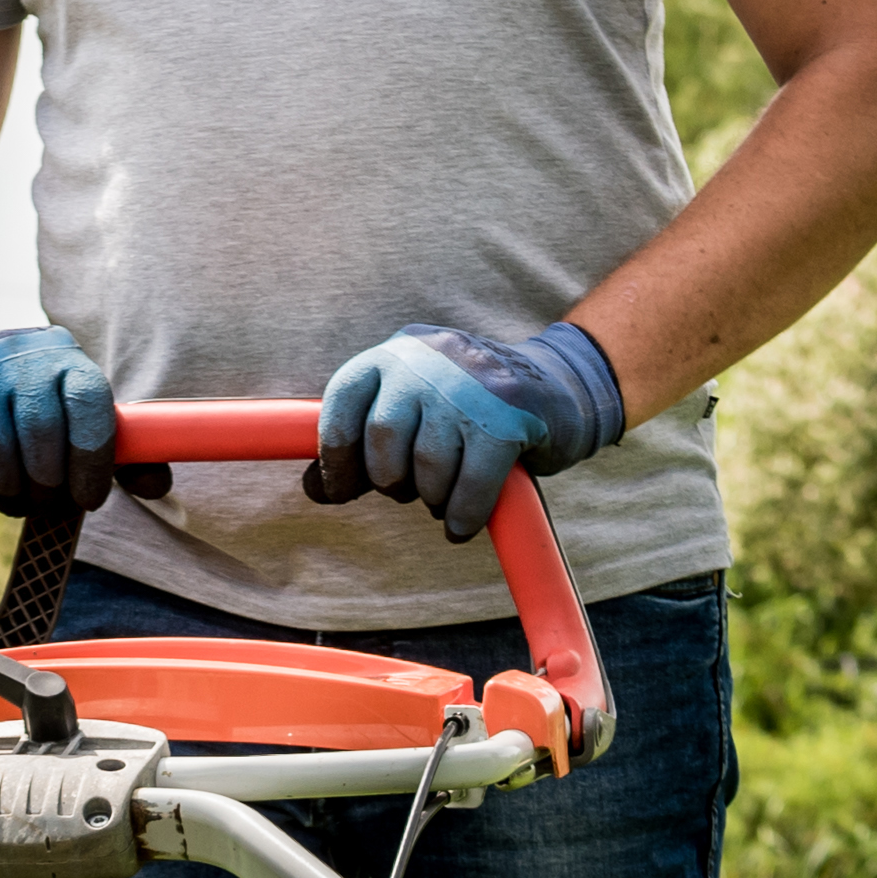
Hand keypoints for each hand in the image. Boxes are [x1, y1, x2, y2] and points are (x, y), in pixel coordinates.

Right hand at [0, 325, 125, 515]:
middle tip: (42, 503)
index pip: (89, 405)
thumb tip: (159, 486)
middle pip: (42, 436)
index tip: (87, 499)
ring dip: (8, 494)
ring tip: (12, 498)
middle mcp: (22, 354)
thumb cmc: (22, 408)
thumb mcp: (72, 420)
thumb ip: (117, 454)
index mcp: (66, 359)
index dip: (93, 462)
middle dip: (45, 487)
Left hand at [307, 322, 624, 542]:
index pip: (342, 403)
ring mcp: (473, 384)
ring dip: (431, 499)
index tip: (343, 489)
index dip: (335, 457)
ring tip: (445, 496)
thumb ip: (363, 444)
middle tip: (411, 490)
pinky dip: (461, 517)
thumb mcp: (414, 414)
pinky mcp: (509, 418)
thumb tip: (315, 487)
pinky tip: (460, 525)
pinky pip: (468, 488)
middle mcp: (431, 358)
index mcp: (397, 352)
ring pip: (427, 467)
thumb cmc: (469, 412)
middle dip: (392, 481)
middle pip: (384, 439)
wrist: (561, 388)